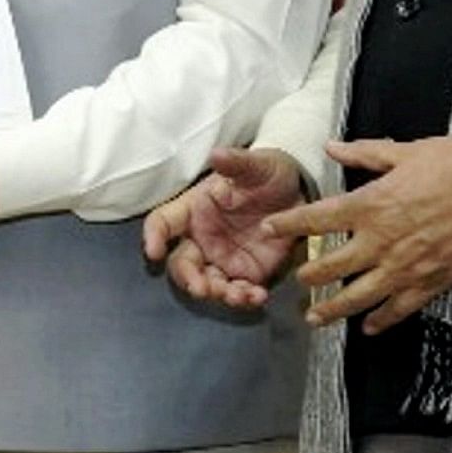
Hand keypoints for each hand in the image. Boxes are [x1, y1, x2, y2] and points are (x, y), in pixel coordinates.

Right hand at [143, 147, 310, 309]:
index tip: (153, 252)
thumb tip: (216, 155)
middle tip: (202, 287)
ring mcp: (222, 257)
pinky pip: (238, 291)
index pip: (163, 223)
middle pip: (181, 263)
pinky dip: (245, 298)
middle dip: (188, 278)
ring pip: (208, 283)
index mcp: (194, 209)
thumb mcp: (255, 164)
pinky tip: (258, 296)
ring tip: (237, 295)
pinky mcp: (245, 272)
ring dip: (218, 293)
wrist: (298, 191)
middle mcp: (201, 237)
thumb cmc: (267, 173)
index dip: (153, 236)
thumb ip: (236, 162)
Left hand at [275, 134, 451, 331]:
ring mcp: (404, 267)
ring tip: (315, 318)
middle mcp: (380, 240)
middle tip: (296, 283)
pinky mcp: (431, 283)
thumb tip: (331, 148)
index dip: (288, 225)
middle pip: (330, 266)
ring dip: (332, 310)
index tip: (268, 230)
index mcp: (370, 204)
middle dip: (308, 277)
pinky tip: (369, 328)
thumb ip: (365, 154)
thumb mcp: (406, 152)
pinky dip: (381, 321)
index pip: (316, 219)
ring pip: (358, 297)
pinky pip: (398, 309)